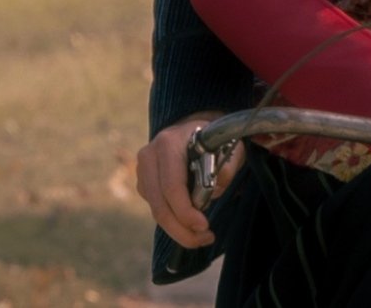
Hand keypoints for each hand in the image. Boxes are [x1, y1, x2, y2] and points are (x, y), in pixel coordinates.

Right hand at [134, 111, 242, 248]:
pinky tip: (190, 222)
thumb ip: (227, 165)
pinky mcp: (143, 183)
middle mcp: (149, 156)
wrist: (191, 130)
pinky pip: (156, 209)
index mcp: (168, 144)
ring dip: (178, 230)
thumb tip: (217, 187)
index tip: (204, 226)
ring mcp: (142, 171)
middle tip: (204, 239)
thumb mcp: (228, 146)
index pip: (171, 186)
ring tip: (202, 237)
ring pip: (156, 211)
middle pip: (159, 205)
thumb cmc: (212, 139)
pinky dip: (173, 222)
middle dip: (182, 229)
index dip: (185, 211)